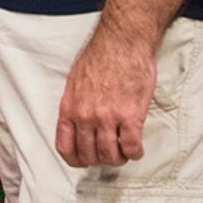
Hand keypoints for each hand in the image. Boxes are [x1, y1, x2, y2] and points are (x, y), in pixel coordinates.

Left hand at [55, 27, 157, 167]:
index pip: (66, 148)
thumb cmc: (101, 57)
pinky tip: (136, 147)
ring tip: (124, 151)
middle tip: (110, 153)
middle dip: (101, 159)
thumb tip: (78, 125)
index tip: (86, 160)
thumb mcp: (75, 82)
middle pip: (90, 156)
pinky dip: (135, 152)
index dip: (77, 160)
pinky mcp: (130, 116)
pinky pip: (132, 147)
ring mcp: (108, 118)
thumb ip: (76, 106)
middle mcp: (86, 116)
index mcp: (70, 108)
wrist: (122, 42)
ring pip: (111, 155)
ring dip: (119, 158)